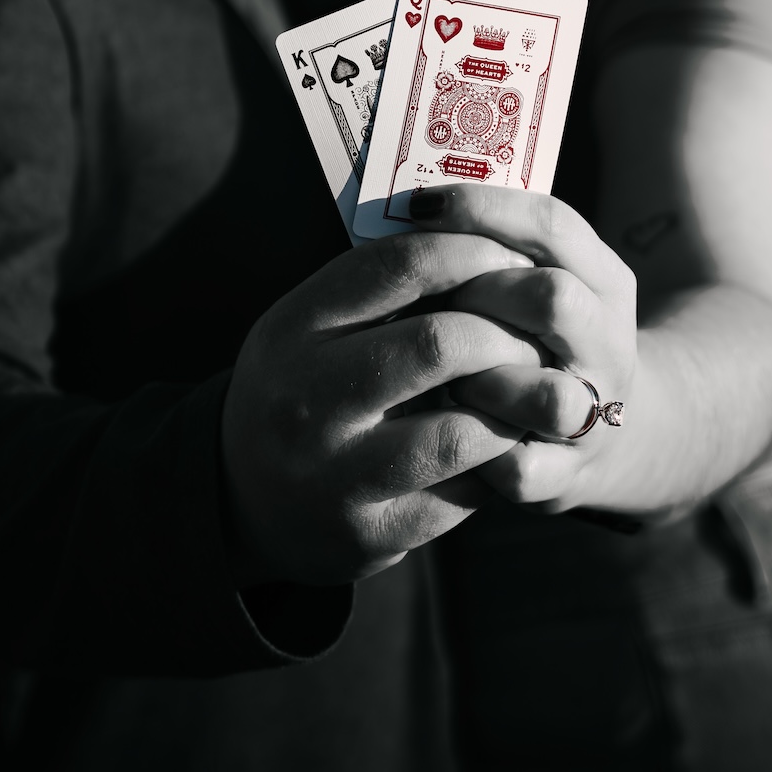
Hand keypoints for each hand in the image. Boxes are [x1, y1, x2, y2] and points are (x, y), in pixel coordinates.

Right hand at [220, 230, 542, 586]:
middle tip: (532, 332)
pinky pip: (460, 495)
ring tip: (527, 390)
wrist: (239, 498)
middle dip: (503, 333)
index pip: (399, 266)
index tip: (511, 255)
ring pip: (458, 431)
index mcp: (293, 328)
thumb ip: (380, 290)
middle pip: (438, 344)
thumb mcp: (311, 327)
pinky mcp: (368, 534)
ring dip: (511, 406)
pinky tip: (502, 443)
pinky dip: (495, 463)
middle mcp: (305, 399)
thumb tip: (483, 238)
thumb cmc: (301, 387)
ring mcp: (333, 474)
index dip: (470, 252)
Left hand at [408, 185, 637, 509]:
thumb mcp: (537, 278)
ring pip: (545, 392)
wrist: (595, 436)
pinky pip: (515, 465)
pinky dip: (471, 448)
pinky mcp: (565, 477)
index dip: (481, 209)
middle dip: (480, 294)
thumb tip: (409, 206)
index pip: (552, 226)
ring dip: (480, 379)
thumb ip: (492, 243)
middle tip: (434, 302)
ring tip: (442, 375)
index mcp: (603, 281)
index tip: (417, 205)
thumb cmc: (536, 337)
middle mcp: (609, 344)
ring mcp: (593, 416)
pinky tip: (441, 428)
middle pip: (552, 298)